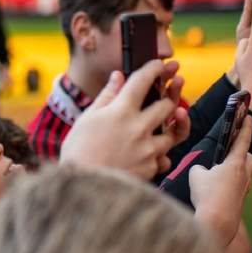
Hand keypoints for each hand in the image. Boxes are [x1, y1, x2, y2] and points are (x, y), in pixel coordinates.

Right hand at [60, 60, 187, 180]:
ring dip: (170, 127)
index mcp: (121, 111)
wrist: (83, 188)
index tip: (161, 64)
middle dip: (171, 96)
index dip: (155, 68)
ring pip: (172, 133)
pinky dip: (159, 155)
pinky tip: (150, 152)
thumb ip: (107, 96)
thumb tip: (118, 76)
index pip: (143, 80)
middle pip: (168, 105)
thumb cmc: (79, 151)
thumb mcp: (88, 118)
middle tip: (170, 92)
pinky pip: (164, 158)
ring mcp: (148, 149)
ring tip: (165, 123)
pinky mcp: (151, 169)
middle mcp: (139, 127)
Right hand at [189, 116, 251, 246]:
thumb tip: (201, 171)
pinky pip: (238, 188)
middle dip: (243, 153)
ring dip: (238, 170)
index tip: (248, 116)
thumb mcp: (195, 174)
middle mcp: (244, 176)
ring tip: (220, 171)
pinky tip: (217, 189)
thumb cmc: (206, 196)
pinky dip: (231, 184)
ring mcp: (243, 190)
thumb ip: (199, 167)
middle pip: (250, 159)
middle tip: (229, 151)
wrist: (215, 224)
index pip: (243, 140)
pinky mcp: (239, 202)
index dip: (245, 127)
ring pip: (246, 174)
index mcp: (235, 164)